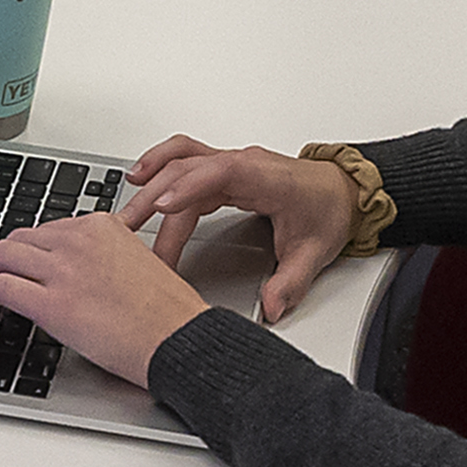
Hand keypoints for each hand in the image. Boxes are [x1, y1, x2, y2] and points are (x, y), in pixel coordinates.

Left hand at [0, 207, 214, 383]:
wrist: (177, 337)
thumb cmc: (167, 311)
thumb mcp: (138, 260)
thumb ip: (106, 254)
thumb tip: (80, 266)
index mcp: (101, 226)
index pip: (49, 228)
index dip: (30, 246)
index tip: (23, 257)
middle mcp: (78, 241)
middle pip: (20, 237)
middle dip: (1, 254)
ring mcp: (62, 270)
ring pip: (3, 256)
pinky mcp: (51, 303)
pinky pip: (1, 288)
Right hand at [116, 137, 356, 322]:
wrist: (342, 191)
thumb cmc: (328, 211)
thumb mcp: (314, 252)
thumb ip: (291, 282)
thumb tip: (272, 306)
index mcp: (266, 178)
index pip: (222, 172)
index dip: (190, 186)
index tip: (164, 206)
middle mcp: (244, 164)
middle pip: (190, 169)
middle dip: (156, 198)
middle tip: (128, 229)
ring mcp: (232, 164)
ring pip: (182, 160)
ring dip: (151, 179)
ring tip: (124, 207)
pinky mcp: (224, 170)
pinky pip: (185, 160)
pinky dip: (160, 167)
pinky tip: (141, 180)